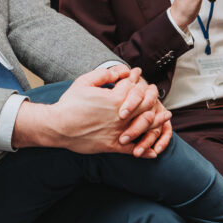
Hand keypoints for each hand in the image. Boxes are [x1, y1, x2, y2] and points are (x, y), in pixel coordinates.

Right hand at [17, 69, 170, 157]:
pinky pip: (133, 149)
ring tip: (165, 115)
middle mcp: (120, 116)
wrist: (57, 127)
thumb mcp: (84, 82)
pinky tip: (153, 151)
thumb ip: (104, 74)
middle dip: (152, 96)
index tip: (137, 73)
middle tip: (154, 91)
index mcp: (114, 99)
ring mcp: (118, 132)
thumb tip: (120, 71)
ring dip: (157, 120)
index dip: (136, 78)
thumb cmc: (70, 104)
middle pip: (145, 105)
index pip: (133, 87)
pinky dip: (145, 150)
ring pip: (144, 126)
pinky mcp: (112, 146)